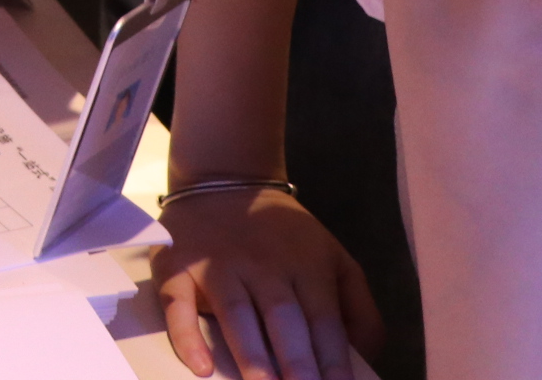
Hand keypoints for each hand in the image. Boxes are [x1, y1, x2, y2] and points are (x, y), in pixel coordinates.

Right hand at [155, 187, 382, 379]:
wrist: (224, 179)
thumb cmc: (284, 235)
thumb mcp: (334, 257)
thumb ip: (357, 307)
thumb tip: (365, 357)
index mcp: (306, 265)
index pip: (324, 321)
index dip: (334, 362)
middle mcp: (263, 264)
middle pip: (283, 318)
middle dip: (296, 363)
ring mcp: (217, 264)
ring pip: (236, 313)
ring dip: (251, 356)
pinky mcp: (176, 266)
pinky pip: (178, 303)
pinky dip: (186, 335)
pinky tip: (199, 366)